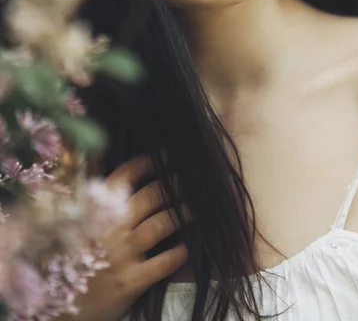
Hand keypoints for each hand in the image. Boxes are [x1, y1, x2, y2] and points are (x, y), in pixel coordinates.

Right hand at [61, 155, 189, 320]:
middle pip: (150, 196)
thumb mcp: (77, 227)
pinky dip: (179, 253)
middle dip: (173, 184)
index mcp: (93, 210)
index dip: (147, 163)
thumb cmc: (71, 262)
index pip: (124, 176)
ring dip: (182, 213)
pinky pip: (163, 263)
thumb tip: (125, 181)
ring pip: (161, 224)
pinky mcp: (129, 281)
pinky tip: (187, 247)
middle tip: (187, 178)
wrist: (58, 308)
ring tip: (193, 208)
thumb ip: (98, 205)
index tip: (165, 156)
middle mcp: (108, 228)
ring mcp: (120, 254)